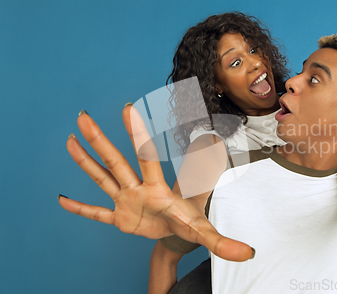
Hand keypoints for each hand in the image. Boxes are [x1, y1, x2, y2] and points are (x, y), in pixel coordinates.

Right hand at [58, 105, 253, 261]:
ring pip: (101, 179)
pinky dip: (80, 209)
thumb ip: (224, 242)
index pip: (145, 157)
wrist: (178, 234)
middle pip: (115, 162)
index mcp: (156, 189)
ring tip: (70, 140)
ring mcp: (126, 202)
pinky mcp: (120, 218)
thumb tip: (249, 253)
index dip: (137, 134)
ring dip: (84, 162)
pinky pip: (96, 213)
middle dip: (98, 140)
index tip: (129, 108)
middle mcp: (138, 190)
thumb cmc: (189, 222)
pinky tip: (61, 200)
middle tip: (82, 116)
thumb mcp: (205, 232)